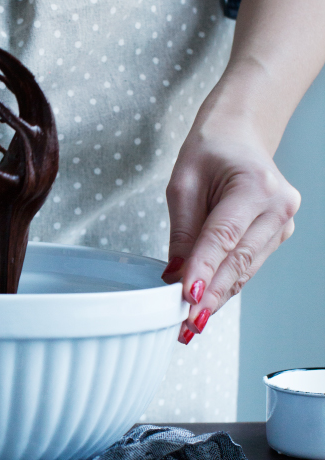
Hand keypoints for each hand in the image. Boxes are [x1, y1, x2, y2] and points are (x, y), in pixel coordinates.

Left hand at [162, 121, 299, 343]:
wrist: (240, 135)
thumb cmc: (211, 151)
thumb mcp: (183, 183)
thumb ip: (181, 230)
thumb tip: (176, 274)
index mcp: (256, 186)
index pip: (223, 238)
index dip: (203, 271)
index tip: (185, 298)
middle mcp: (278, 207)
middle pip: (238, 261)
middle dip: (209, 296)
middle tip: (184, 325)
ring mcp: (282, 224)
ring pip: (244, 270)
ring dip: (216, 297)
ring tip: (189, 323)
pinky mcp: (278, 236)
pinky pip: (247, 266)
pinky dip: (225, 284)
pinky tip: (205, 303)